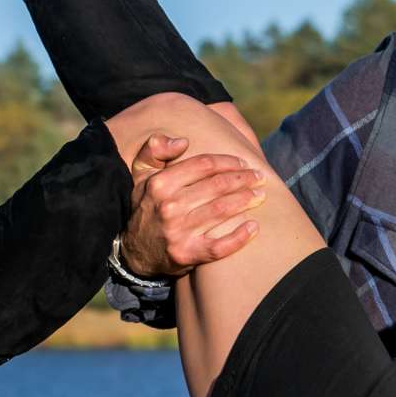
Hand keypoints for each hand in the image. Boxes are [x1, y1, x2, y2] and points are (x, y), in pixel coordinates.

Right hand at [118, 135, 265, 277]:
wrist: (134, 251)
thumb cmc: (147, 206)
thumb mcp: (141, 175)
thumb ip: (155, 150)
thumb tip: (183, 141)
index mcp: (160, 184)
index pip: (203, 165)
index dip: (228, 162)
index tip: (243, 163)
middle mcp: (169, 206)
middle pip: (217, 186)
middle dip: (243, 180)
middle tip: (260, 178)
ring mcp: (178, 232)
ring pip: (221, 210)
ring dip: (246, 201)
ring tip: (261, 195)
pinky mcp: (186, 254)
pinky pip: (219, 246)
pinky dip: (239, 237)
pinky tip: (254, 227)